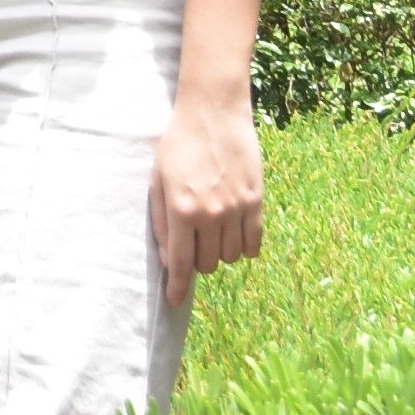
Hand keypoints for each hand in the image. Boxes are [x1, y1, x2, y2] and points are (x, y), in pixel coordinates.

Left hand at [149, 89, 265, 305]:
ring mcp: (237, 209)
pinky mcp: (256, 201)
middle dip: (196, 260)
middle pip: (207, 264)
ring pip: (231, 257)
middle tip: (192, 240)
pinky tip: (233, 233)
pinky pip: (253, 243)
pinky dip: (244, 247)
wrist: (213, 113)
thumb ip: (162, 223)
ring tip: (212, 230)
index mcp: (182, 210)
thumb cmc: (178, 145)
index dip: (177, 288)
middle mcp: (211, 214)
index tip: (175, 302)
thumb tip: (169, 259)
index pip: (180, 263)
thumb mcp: (157, 182)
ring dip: (219, 252)